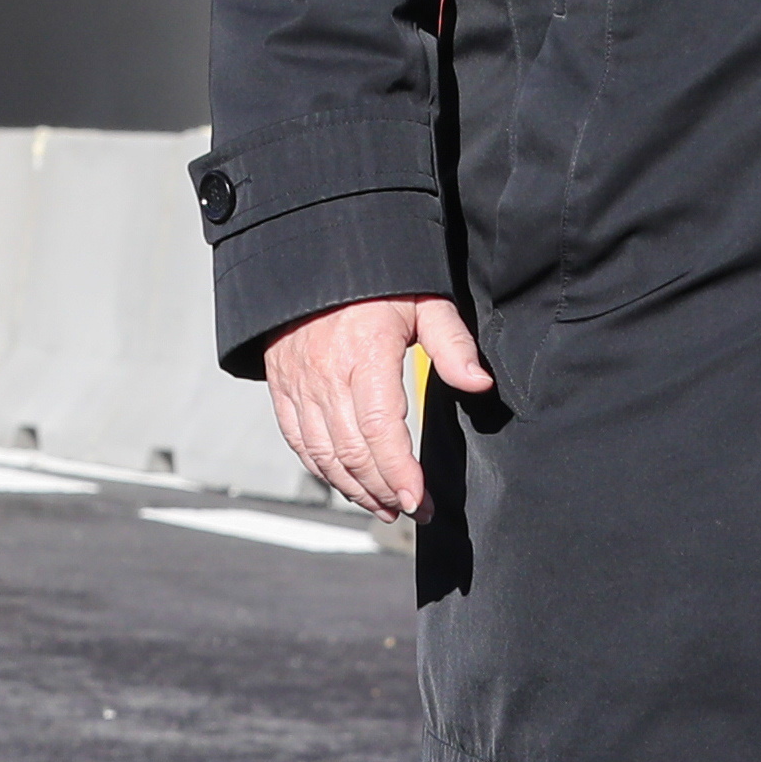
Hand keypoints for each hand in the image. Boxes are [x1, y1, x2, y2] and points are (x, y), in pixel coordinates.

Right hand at [262, 294, 492, 521]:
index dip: (400, 473)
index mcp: (365, 353)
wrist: (313, 252)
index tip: (421, 501)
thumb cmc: (376, 278)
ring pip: (322, 454)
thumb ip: (452, 344)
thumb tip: (479, 384)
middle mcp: (326, 373)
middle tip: (414, 509)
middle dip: (384, 491)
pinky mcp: (281, 384)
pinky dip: (321, 469)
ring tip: (384, 504)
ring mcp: (298, 381)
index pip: (380, 430)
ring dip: (354, 488)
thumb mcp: (424, 301)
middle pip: (352, 452)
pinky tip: (345, 481)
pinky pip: (297, 439)